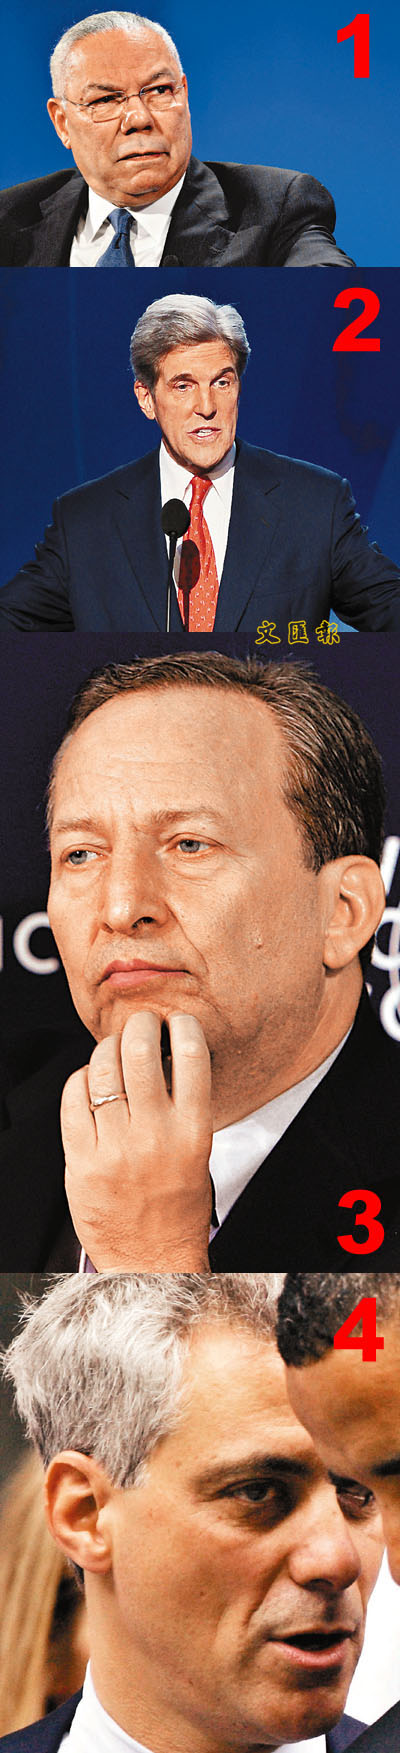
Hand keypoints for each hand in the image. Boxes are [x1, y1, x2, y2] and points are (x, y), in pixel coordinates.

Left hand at [61, 1011, 212, 1270]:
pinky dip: (81, 1079)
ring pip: (102, 1070)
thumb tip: (163, 1055)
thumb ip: (182, 1108)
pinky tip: (89, 1081)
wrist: (151, 1261)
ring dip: (106, 1048)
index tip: (176, 1021)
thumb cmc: (177, 1208)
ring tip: (112, 1049)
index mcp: (192, 1133)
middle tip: (139, 1025)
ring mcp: (114, 1150)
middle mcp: (154, 1138)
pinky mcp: (81, 1162)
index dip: (181, 1026)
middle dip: (138, 1026)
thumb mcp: (197, 1154)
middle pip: (139, 1053)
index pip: (191, 1057)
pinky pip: (73, 1099)